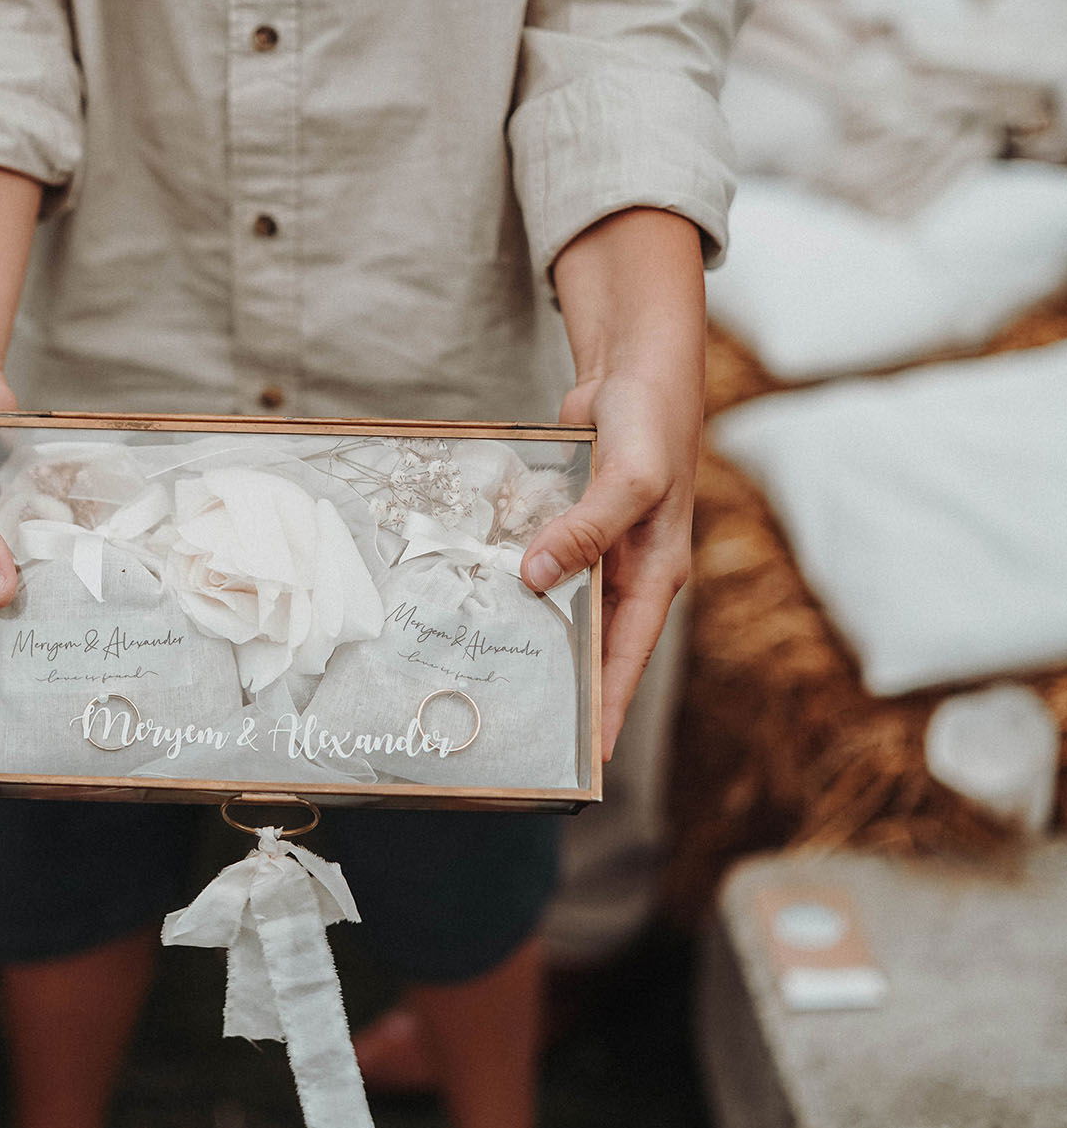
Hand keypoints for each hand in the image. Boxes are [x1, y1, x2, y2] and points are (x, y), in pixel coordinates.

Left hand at [520, 210, 704, 760]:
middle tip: (513, 729)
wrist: (637, 365)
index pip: (626, 661)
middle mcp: (625, 571)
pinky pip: (535, 561)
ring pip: (555, 605)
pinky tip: (472, 598)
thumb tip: (537, 578)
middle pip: (587, 644)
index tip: (586, 761)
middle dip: (558, 686)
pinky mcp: (564, 523)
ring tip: (481, 676)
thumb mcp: (630, 478)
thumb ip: (586, 530)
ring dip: (525, 633)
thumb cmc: (654, 421)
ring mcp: (594, 549)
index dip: (608, 713)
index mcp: (654, 575)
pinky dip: (509, 578)